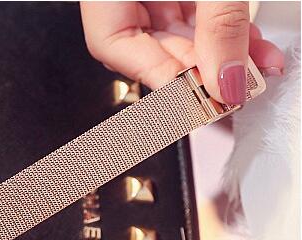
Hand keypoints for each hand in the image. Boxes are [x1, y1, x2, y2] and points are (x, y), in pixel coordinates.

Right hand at [80, 2, 284, 104]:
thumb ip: (218, 21)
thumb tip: (225, 78)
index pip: (112, 44)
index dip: (156, 76)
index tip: (197, 98)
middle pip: (150, 44)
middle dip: (200, 69)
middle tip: (235, 88)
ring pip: (176, 31)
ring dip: (219, 54)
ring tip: (254, 69)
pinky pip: (194, 12)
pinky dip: (223, 31)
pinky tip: (250, 48)